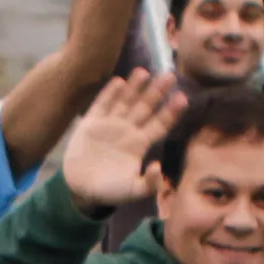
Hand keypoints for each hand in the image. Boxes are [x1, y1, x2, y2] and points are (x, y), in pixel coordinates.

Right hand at [58, 73, 178, 207]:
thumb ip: (148, 183)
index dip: (171, 112)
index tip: (183, 98)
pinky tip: (119, 81)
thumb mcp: (132, 191)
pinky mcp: (90, 123)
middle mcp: (128, 130)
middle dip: (157, 92)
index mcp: (140, 144)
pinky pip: (102, 104)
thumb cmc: (110, 191)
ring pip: (126, 101)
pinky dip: (110, 94)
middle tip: (170, 75)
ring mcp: (109, 124)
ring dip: (135, 87)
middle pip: (146, 107)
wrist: (80, 189)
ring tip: (145, 71)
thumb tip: (158, 166)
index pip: (160, 124)